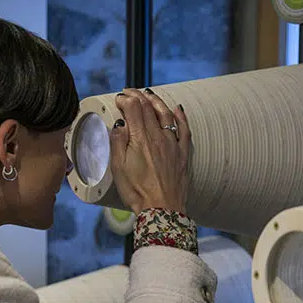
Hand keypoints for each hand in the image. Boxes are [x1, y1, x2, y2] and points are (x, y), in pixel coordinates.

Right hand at [109, 88, 190, 215]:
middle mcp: (158, 137)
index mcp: (140, 139)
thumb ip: (118, 142)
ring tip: (148, 94)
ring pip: (166, 114)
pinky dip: (181, 116)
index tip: (118, 99)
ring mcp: (173, 144)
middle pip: (148, 108)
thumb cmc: (137, 191)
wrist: (162, 209)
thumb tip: (120, 123)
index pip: (133, 108)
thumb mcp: (118, 168)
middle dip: (137, 96)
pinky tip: (177, 108)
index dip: (125, 99)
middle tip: (129, 92)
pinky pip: (184, 129)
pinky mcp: (182, 154)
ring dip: (156, 101)